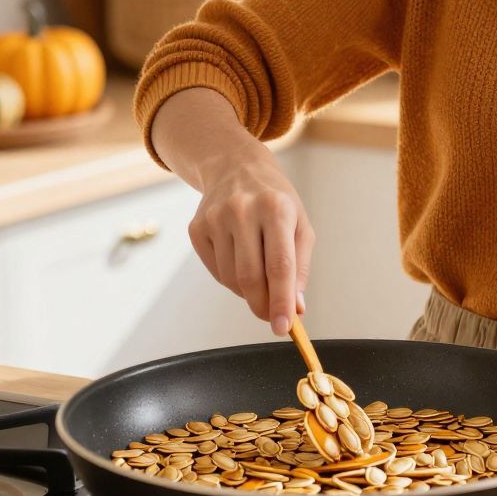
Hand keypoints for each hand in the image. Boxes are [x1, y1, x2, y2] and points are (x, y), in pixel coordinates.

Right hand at [186, 142, 313, 336]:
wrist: (236, 167)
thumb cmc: (276, 201)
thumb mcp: (300, 224)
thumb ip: (300, 267)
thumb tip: (297, 308)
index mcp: (276, 209)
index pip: (279, 265)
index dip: (281, 301)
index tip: (283, 328)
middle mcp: (242, 210)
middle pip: (251, 277)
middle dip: (263, 306)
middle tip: (271, 318)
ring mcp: (214, 218)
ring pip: (231, 279)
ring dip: (248, 291)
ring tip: (259, 276)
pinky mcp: (196, 228)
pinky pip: (215, 271)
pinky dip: (230, 279)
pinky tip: (240, 260)